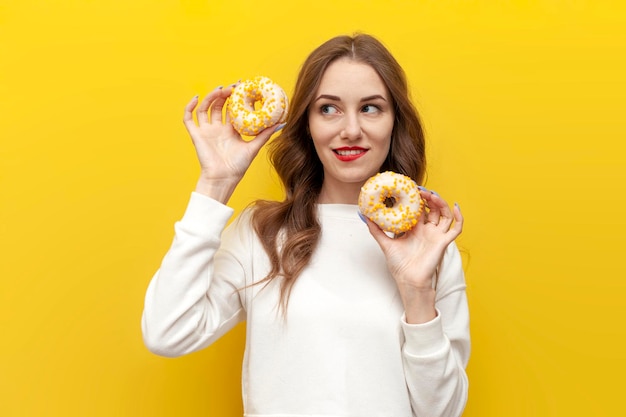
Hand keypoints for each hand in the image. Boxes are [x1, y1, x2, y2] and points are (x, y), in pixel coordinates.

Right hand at [182, 85, 280, 200]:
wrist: (223, 178)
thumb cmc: (238, 166)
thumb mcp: (254, 147)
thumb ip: (265, 134)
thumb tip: (282, 122)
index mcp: (231, 130)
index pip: (232, 109)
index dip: (235, 97)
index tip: (242, 86)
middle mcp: (218, 128)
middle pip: (218, 105)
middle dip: (224, 94)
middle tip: (232, 86)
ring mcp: (206, 131)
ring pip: (205, 108)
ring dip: (210, 97)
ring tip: (220, 90)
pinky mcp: (196, 135)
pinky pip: (189, 118)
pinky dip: (189, 107)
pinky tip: (196, 97)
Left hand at [363, 189, 462, 321]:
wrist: (409, 280)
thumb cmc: (399, 265)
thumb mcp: (385, 244)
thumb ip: (376, 230)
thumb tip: (364, 216)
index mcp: (415, 229)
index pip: (419, 209)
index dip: (417, 198)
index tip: (411, 188)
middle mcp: (427, 230)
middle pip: (432, 209)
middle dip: (428, 198)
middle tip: (420, 190)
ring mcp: (436, 235)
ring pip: (444, 214)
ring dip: (440, 203)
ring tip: (432, 195)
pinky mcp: (443, 242)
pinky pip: (456, 228)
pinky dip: (459, 217)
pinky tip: (455, 206)